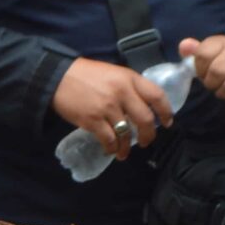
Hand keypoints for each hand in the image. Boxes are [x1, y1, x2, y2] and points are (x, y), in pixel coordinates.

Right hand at [51, 57, 174, 156]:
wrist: (58, 77)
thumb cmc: (85, 74)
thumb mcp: (113, 73)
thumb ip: (129, 86)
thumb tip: (141, 106)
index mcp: (129, 78)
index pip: (157, 96)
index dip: (166, 112)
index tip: (167, 122)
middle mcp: (122, 93)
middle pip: (145, 119)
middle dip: (149, 135)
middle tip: (146, 141)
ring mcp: (107, 108)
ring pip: (127, 133)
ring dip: (127, 146)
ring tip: (124, 152)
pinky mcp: (93, 120)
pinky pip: (109, 140)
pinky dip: (112, 148)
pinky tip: (111, 151)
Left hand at [179, 34, 224, 103]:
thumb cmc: (222, 58)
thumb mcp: (206, 51)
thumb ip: (192, 51)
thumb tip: (184, 46)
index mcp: (220, 42)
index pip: (203, 55)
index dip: (199, 69)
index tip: (202, 72)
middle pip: (217, 71)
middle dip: (210, 83)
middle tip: (212, 83)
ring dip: (222, 92)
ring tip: (221, 89)